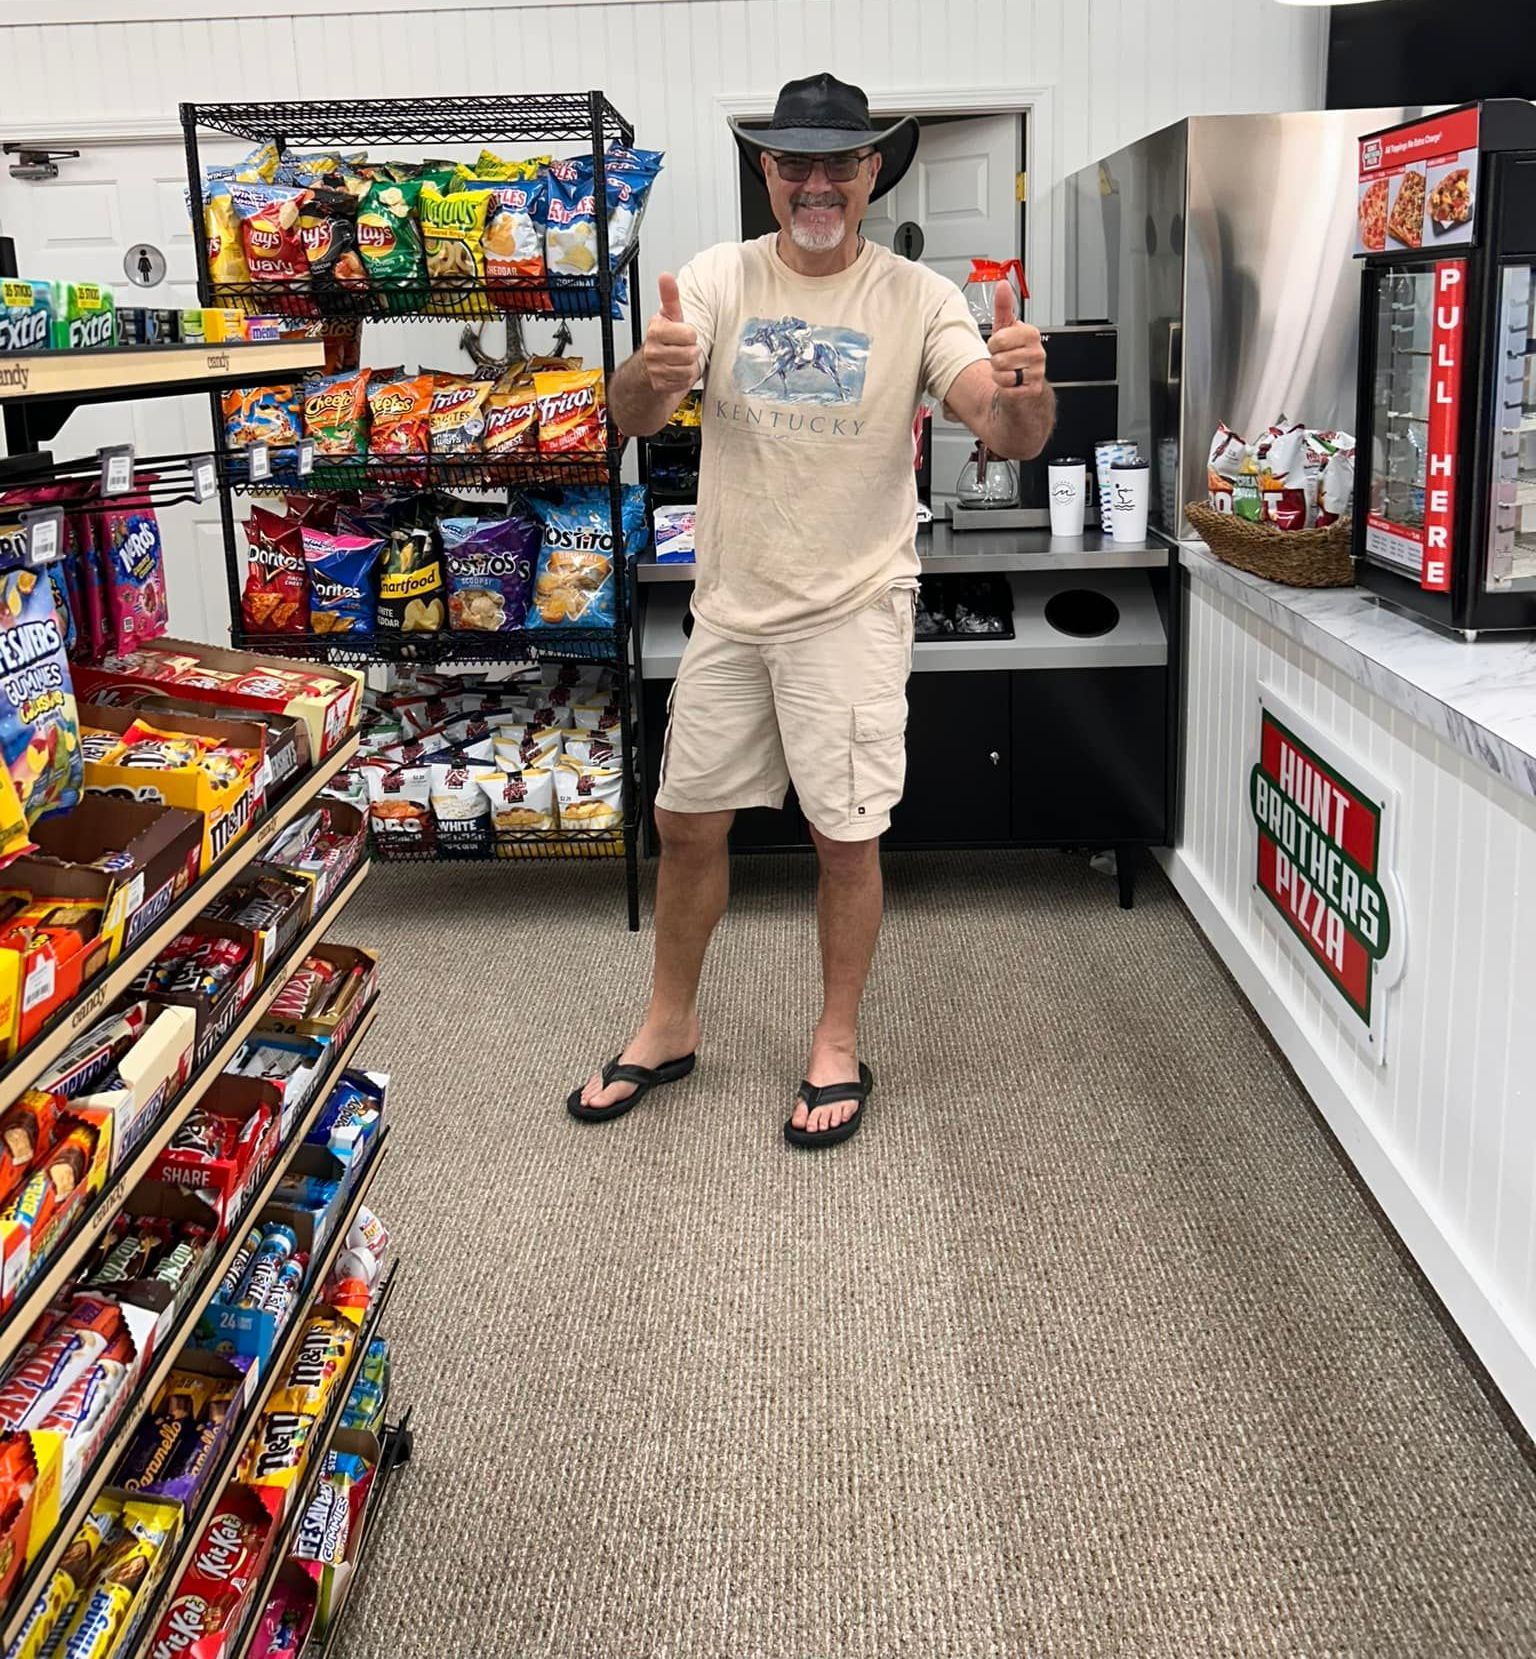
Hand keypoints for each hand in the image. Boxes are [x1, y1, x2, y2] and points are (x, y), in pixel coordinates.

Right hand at [643, 273, 699, 395]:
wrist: (646, 368)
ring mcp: (655, 369)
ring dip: (688, 367)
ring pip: (688, 370)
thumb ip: (669, 296)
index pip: (689, 334)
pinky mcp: (659, 385)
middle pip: (690, 354)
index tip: (682, 334)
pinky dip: (683, 379)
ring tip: (679, 360)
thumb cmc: (662, 339)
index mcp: (656, 330)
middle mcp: (653, 350)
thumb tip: (666, 277)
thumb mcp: (668, 315)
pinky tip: (675, 372)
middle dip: (691, 352)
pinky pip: (683, 382)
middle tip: (682, 348)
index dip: (690, 335)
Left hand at [988, 283, 1045, 397]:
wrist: (1023, 379)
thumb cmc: (1012, 352)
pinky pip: (1007, 389)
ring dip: (999, 374)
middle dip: (995, 361)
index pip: (998, 340)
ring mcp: (1037, 371)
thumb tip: (1002, 285)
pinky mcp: (1033, 389)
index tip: (1000, 345)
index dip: (993, 344)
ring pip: (1002, 374)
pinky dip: (1004, 387)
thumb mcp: (1005, 328)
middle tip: (1004, 359)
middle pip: (998, 359)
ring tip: (1008, 370)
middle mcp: (1037, 352)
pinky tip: (1011, 382)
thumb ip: (1003, 307)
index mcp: (1031, 334)